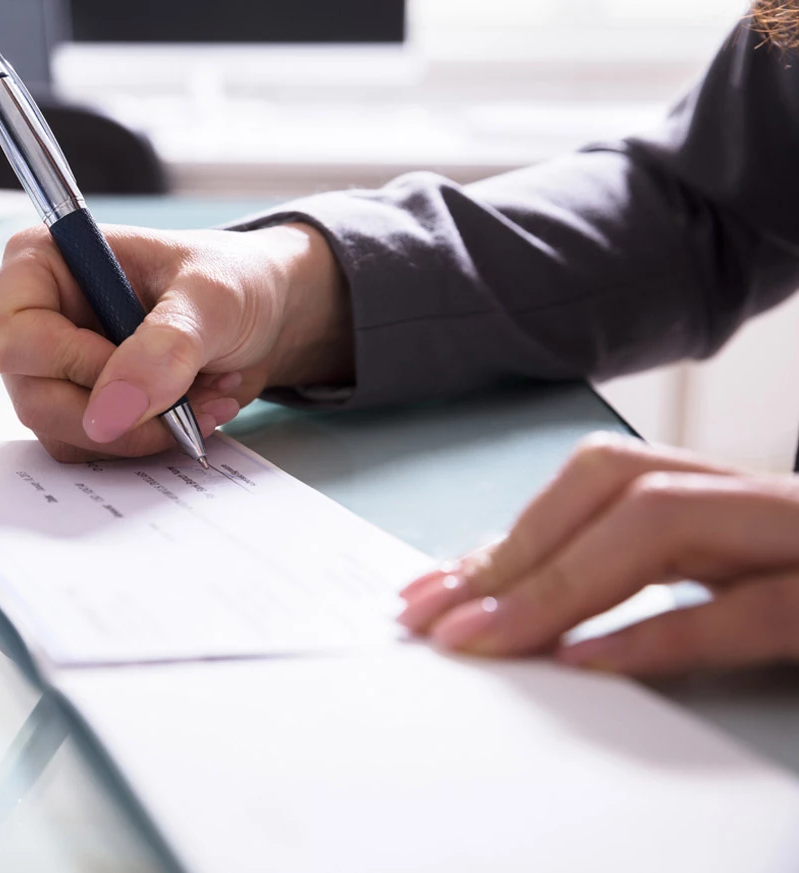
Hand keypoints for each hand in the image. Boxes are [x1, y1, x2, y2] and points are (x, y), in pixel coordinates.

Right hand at [0, 222, 350, 461]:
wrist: (265, 315)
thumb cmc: (232, 280)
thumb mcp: (211, 298)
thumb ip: (165, 346)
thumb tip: (111, 410)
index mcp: (41, 264)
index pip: (8, 337)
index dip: (68, 364)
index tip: (137, 364)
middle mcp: (34, 319)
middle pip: (34, 398)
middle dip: (120, 410)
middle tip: (188, 395)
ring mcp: (54, 370)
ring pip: (64, 433)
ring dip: (144, 429)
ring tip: (204, 395)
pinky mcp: (83, 407)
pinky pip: (94, 450)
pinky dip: (149, 440)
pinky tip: (193, 411)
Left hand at [398, 433, 798, 675]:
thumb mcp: (731, 579)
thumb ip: (634, 574)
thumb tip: (506, 594)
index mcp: (727, 495)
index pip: (597, 484)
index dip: (507, 535)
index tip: (428, 593)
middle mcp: (759, 500)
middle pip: (615, 486)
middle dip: (513, 553)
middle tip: (434, 618)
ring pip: (665, 521)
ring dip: (558, 581)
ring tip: (485, 638)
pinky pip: (750, 608)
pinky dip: (660, 631)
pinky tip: (587, 661)